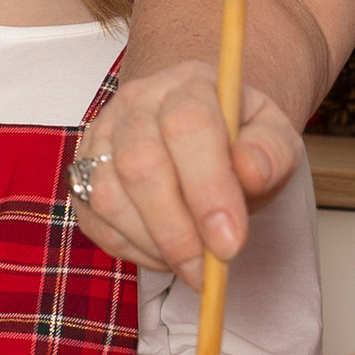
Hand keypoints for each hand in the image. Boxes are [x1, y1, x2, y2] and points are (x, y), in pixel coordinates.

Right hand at [68, 59, 305, 281]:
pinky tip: (165, 253)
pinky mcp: (81, 173)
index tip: (230, 241)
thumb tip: (250, 171)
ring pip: (109, 196)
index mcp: (188, 84)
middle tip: (207, 270)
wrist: (202, 131)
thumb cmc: (238, 139)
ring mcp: (102, 136)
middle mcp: (137, 103)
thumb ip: (271, 152)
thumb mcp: (273, 137)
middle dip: (176, 228)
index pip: (188, 125)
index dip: (208, 187)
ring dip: (153, 243)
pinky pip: (95, 220)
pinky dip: (132, 248)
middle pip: (140, 163)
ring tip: (191, 263)